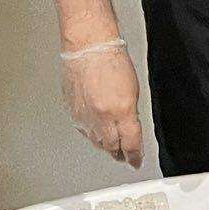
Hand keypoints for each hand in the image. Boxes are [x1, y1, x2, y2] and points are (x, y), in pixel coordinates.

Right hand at [61, 43, 143, 166]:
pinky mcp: (72, 111)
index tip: (137, 161)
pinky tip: (96, 133)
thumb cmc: (113, 62)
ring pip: (96, 140)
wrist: (89, 48)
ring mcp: (84, 115)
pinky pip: (83, 130)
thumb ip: (131, 113)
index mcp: (121, 111)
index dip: (135, 155)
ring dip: (106, 146)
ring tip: (112, 149)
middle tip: (125, 156)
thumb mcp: (134, 91)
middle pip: (112, 145)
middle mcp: (101, 116)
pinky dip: (92, 134)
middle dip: (120, 153)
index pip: (131, 142)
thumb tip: (130, 128)